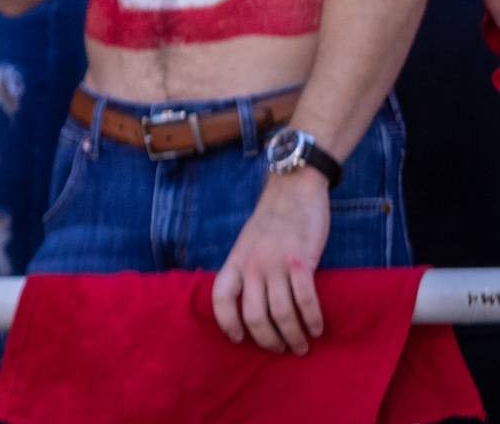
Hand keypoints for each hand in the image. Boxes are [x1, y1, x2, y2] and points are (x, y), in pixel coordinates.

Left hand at [213, 170, 331, 353]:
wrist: (293, 189)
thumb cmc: (272, 220)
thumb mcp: (248, 243)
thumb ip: (247, 268)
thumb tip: (251, 302)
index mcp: (236, 260)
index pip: (220, 297)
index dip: (226, 322)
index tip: (238, 338)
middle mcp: (252, 264)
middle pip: (253, 315)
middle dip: (268, 340)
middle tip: (281, 350)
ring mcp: (276, 262)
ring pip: (280, 313)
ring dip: (292, 336)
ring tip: (301, 347)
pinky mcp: (301, 260)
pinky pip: (305, 299)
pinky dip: (311, 319)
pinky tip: (317, 329)